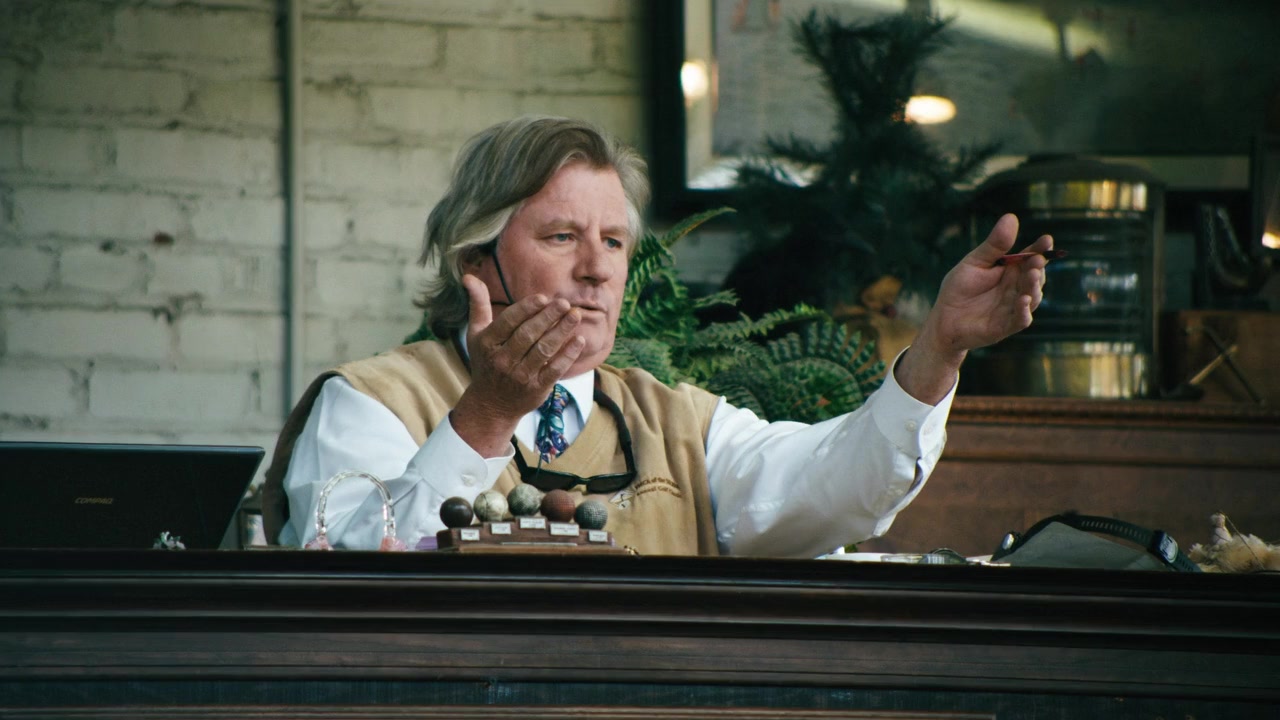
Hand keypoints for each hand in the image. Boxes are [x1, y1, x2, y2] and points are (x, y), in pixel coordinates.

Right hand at [449, 274, 585, 456]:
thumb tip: (469, 276)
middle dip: (547, 317)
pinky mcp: (536, 389)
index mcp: (487, 344)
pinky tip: (579, 340)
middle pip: (528, 335)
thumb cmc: (486, 361)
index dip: (527, 309)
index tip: (544, 297)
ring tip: (575, 315)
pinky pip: (554, 369)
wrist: (491, 404)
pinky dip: (568, 355)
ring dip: (561, 332)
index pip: (509, 322)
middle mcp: (502, 360)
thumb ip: (478, 305)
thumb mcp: (476, 334)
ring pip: (543, 350)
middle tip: (564, 302)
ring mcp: (519, 376)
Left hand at [925, 213, 1051, 354]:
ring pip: (1032, 297)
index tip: (1046, 240)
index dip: (1040, 249)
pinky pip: (1021, 319)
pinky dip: (1024, 310)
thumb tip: (1011, 217)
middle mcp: (1017, 288)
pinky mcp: (1006, 326)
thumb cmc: (959, 289)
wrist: (943, 320)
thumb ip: (994, 245)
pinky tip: (1023, 300)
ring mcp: (1013, 307)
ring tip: (1032, 275)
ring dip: (1033, 286)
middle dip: (1038, 267)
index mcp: (1011, 270)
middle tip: (1037, 259)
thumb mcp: (975, 262)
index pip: (1030, 257)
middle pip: (1035, 276)